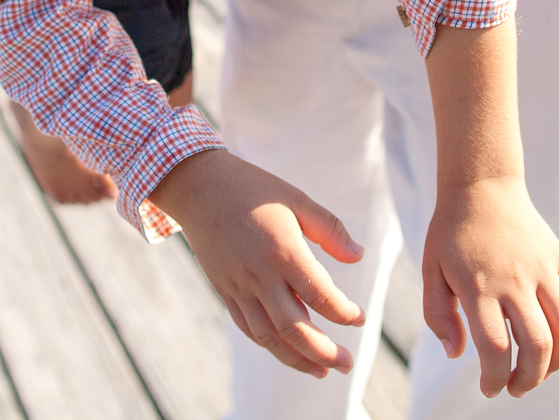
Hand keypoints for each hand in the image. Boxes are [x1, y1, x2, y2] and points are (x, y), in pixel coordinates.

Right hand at [152, 150, 367, 376]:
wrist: (198, 186)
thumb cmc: (253, 189)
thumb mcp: (296, 199)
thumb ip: (329, 229)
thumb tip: (359, 257)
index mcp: (283, 250)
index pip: (321, 296)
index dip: (345, 313)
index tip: (360, 318)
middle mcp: (259, 275)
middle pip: (296, 328)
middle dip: (325, 352)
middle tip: (348, 364)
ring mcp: (238, 287)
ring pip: (269, 337)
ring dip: (298, 359)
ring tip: (322, 370)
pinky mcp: (224, 291)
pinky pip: (248, 328)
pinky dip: (270, 345)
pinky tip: (288, 351)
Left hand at [422, 176, 558, 397]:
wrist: (482, 185)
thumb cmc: (451, 232)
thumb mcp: (431, 271)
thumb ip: (438, 317)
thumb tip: (457, 355)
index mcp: (479, 286)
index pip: (496, 349)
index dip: (495, 379)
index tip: (489, 389)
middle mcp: (515, 280)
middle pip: (538, 346)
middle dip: (530, 379)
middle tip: (516, 387)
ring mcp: (542, 268)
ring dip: (558, 360)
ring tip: (541, 369)